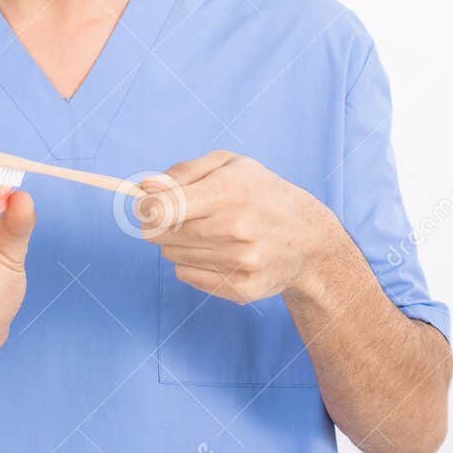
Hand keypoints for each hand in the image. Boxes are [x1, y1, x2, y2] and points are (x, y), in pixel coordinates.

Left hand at [140, 151, 347, 304]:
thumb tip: (145, 188)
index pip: (161, 209)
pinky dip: (194, 264)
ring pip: (172, 255)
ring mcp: (240, 261)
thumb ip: (183, 172)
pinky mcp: (242, 288)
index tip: (147, 206)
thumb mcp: (229, 164)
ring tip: (211, 233)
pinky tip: (219, 253)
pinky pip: (187, 276)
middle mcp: (235, 228)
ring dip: (181, 244)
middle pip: (160, 235)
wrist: (308, 237)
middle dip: (163, 224)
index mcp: (229, 191)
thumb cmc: (260, 193)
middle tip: (186, 217)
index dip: (145, 208)